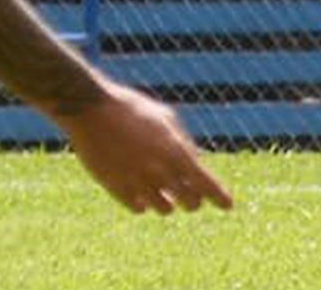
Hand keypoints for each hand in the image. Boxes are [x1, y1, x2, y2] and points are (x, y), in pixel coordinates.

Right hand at [55, 80, 233, 214]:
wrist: (92, 110)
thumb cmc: (132, 110)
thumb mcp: (166, 120)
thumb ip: (184, 143)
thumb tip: (196, 164)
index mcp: (175, 151)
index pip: (206, 184)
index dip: (219, 197)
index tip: (228, 205)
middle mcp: (159, 171)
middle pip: (189, 202)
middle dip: (192, 200)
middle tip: (190, 196)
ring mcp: (137, 182)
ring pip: (164, 209)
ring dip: (167, 202)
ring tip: (163, 190)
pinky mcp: (116, 189)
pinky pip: (138, 208)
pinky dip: (144, 202)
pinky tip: (142, 192)